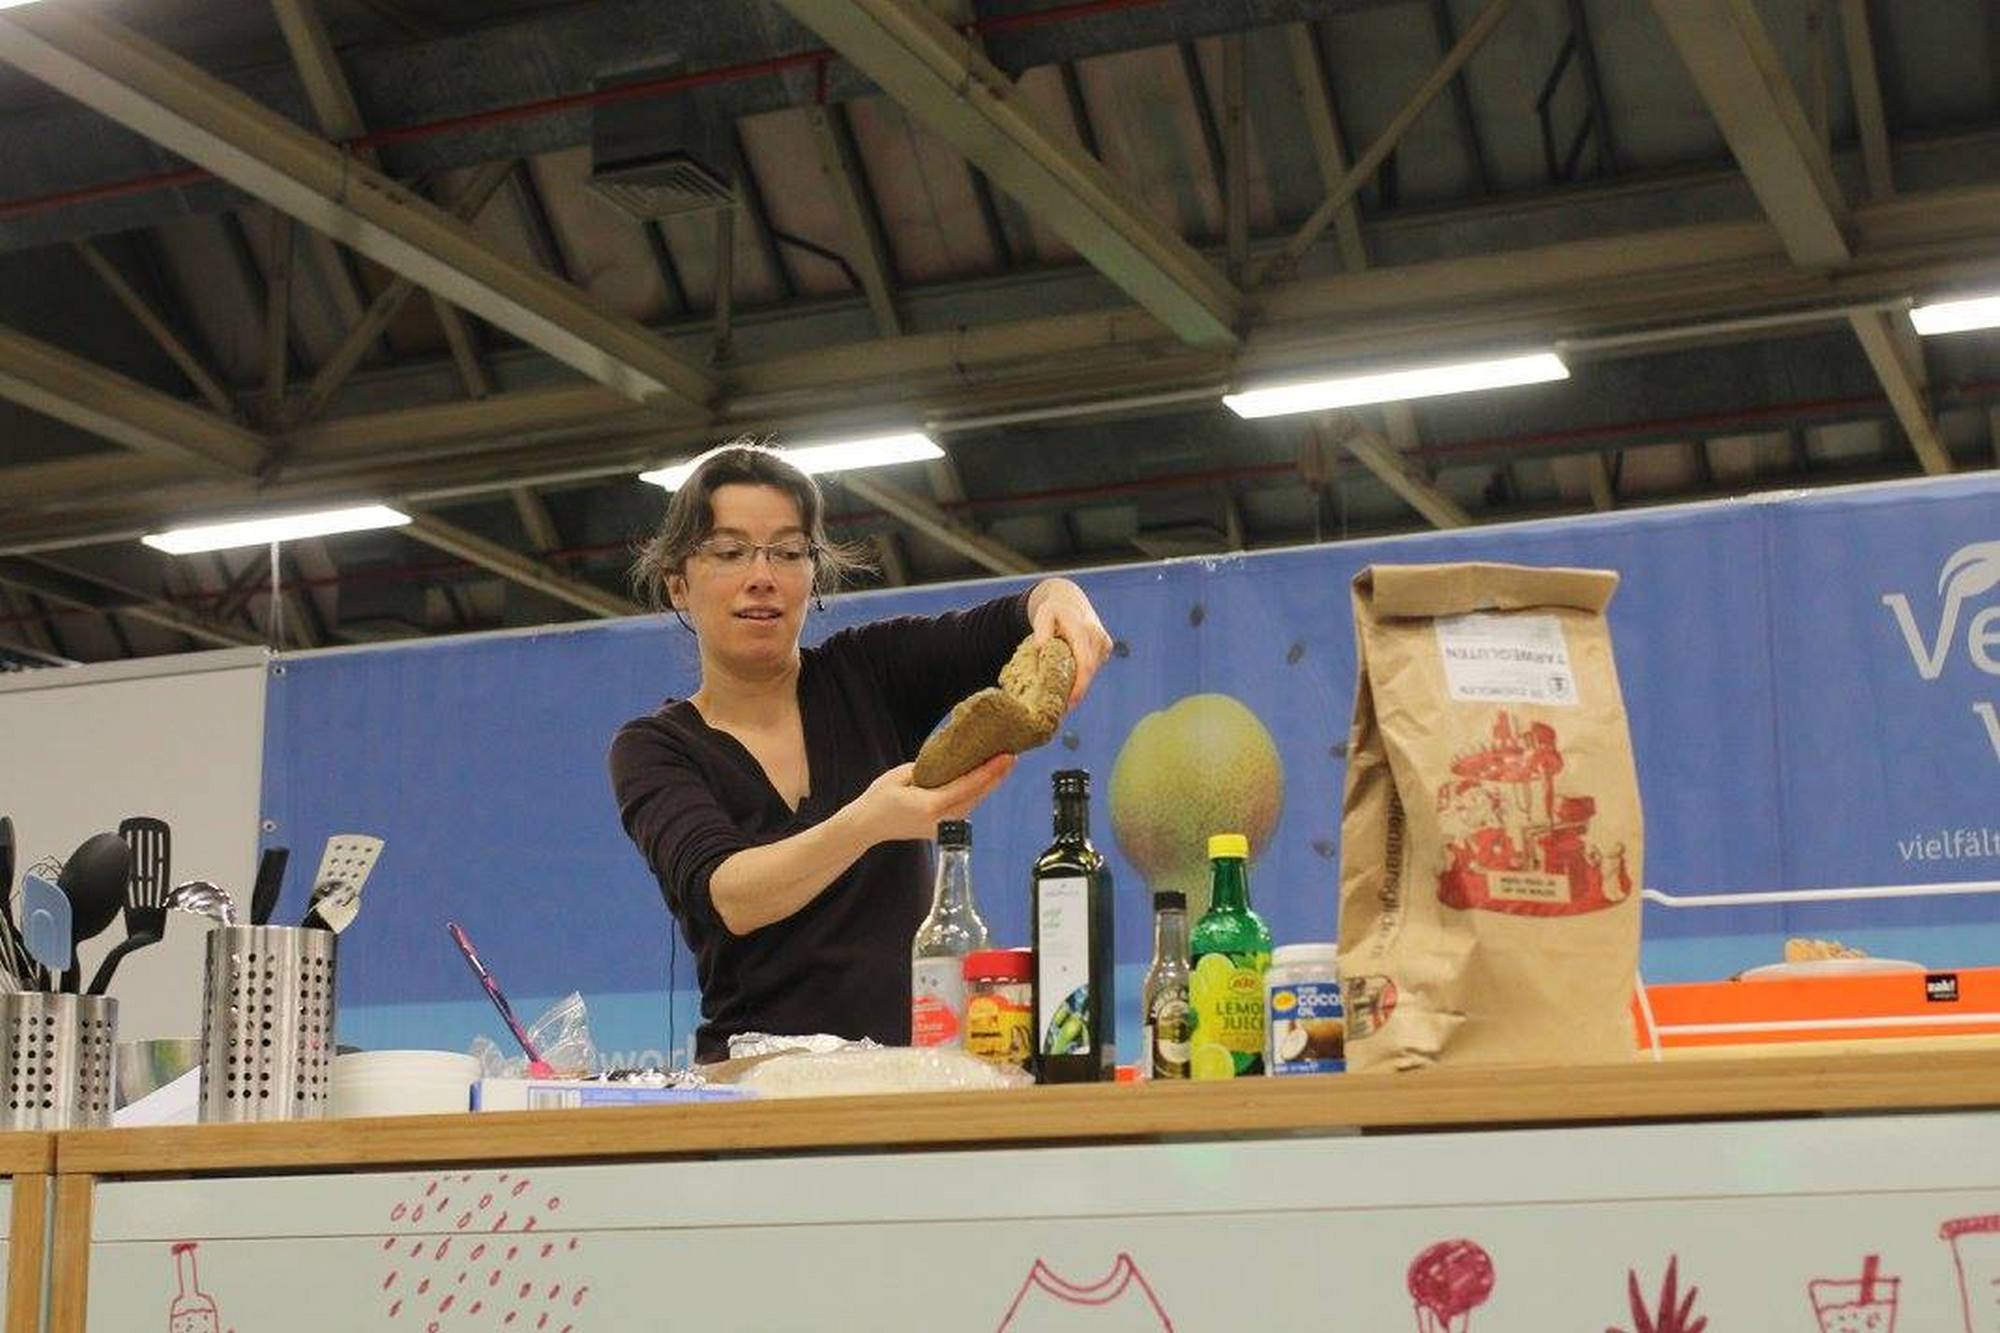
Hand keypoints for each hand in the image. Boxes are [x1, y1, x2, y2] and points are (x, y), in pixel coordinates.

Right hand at [854, 754, 1015, 844]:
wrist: (867, 826)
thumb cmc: (880, 798)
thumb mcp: (902, 775)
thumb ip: (930, 768)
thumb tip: (953, 759)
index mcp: (931, 805)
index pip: (969, 785)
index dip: (990, 771)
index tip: (1007, 757)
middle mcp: (941, 821)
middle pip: (977, 796)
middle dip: (995, 776)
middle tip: (1011, 756)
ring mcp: (943, 829)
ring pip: (973, 803)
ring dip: (988, 785)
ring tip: (1001, 764)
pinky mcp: (942, 831)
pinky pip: (964, 809)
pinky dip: (975, 794)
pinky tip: (983, 780)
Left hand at [1029, 578, 1113, 708]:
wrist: (1070, 599)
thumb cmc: (1053, 610)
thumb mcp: (1043, 614)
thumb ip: (1042, 631)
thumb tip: (1042, 649)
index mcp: (1083, 630)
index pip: (1085, 664)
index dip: (1080, 686)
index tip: (1070, 704)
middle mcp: (1097, 637)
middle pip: (1089, 672)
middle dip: (1077, 692)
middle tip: (1062, 709)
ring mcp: (1104, 642)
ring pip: (1092, 671)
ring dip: (1079, 684)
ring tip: (1063, 699)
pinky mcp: (1105, 647)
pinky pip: (1093, 667)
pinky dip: (1083, 676)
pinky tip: (1070, 682)